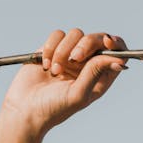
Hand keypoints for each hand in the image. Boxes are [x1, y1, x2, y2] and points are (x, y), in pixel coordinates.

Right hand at [0, 27, 129, 141]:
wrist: (24, 108)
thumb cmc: (54, 108)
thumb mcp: (78, 94)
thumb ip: (95, 73)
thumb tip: (118, 59)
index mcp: (100, 77)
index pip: (117, 54)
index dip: (116, 44)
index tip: (107, 43)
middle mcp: (88, 65)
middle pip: (98, 39)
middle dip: (87, 44)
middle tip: (75, 58)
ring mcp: (70, 55)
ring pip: (76, 34)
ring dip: (64, 51)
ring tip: (55, 71)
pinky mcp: (52, 48)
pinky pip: (58, 35)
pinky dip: (51, 47)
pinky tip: (45, 66)